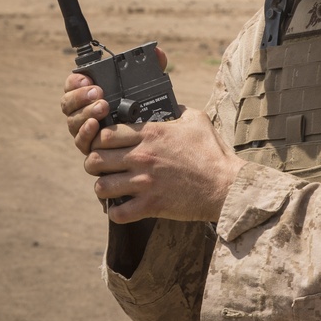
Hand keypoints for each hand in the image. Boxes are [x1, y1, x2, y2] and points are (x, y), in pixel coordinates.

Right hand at [60, 47, 168, 154]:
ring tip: (103, 106)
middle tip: (98, 92)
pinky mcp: (92, 147)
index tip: (88, 79)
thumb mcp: (151, 86)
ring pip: (73, 121)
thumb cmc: (147, 108)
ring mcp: (85, 130)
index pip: (73, 84)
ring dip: (86, 113)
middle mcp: (83, 111)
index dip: (75, 81)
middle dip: (80, 96)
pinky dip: (86, 133)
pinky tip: (95, 126)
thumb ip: (153, 67)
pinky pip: (81, 141)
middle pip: (68, 103)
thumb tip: (158, 52)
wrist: (155, 138)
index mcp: (90, 94)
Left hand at [83, 107, 243, 223]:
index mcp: (152, 134)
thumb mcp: (198, 120)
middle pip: (94, 160)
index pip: (105, 134)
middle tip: (105, 167)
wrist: (227, 185)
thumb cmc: (213, 152)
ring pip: (101, 187)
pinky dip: (117, 212)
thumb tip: (168, 106)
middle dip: (95, 163)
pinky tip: (124, 206)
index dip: (100, 140)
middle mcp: (143, 157)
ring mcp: (145, 182)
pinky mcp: (151, 205)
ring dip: (104, 188)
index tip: (107, 145)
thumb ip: (178, 110)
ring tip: (113, 187)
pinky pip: (117, 213)